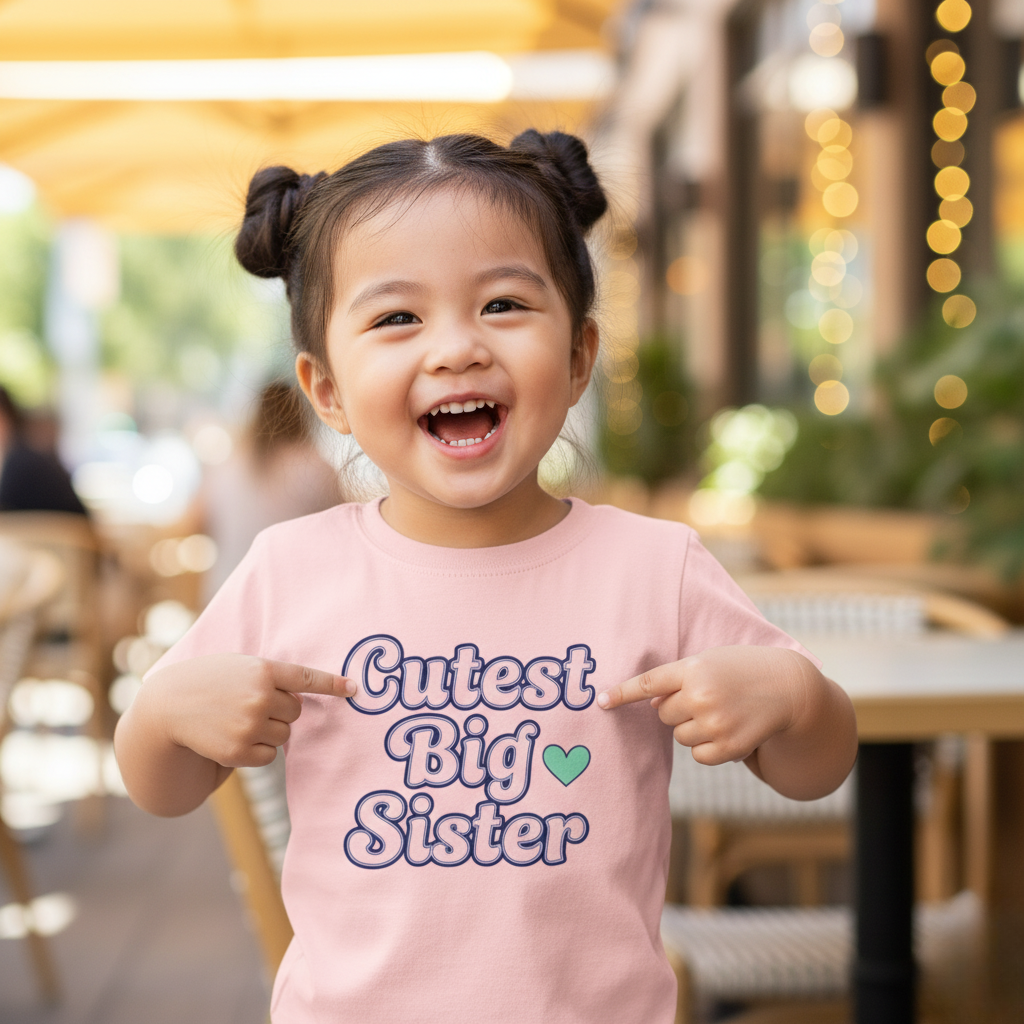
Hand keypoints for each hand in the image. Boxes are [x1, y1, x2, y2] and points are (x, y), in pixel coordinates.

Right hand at [146, 653, 354, 768]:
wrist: (168, 706)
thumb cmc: (210, 681)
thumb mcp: (240, 667)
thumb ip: (271, 677)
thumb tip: (304, 700)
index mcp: (262, 669)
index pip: (305, 678)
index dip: (332, 684)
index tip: (354, 689)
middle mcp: (259, 696)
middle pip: (296, 712)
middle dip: (279, 711)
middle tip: (250, 704)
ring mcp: (249, 724)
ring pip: (283, 735)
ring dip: (268, 731)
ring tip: (237, 719)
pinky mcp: (239, 751)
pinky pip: (268, 756)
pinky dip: (256, 750)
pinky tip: (232, 737)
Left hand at [597, 646, 810, 766]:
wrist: (788, 688)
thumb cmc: (742, 670)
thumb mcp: (710, 662)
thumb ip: (678, 679)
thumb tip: (652, 706)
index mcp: (693, 669)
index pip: (648, 683)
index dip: (622, 693)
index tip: (600, 702)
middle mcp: (701, 696)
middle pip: (663, 714)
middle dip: (678, 708)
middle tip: (707, 697)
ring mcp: (714, 723)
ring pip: (680, 736)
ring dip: (694, 727)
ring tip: (723, 712)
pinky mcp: (728, 747)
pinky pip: (698, 755)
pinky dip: (709, 746)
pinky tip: (730, 729)